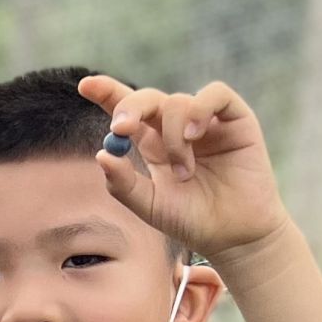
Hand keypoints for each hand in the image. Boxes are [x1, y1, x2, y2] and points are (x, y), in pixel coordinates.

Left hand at [79, 74, 290, 261]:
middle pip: (147, 99)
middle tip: (121, 128)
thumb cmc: (192, 221)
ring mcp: (205, 120)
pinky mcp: (236, 118)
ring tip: (184, 171)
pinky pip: (215, 93)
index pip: (126, 110)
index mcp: (152, 143)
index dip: (107, 92)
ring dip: (173, 137)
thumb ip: (124, 184)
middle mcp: (176, 127)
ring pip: (177, 102)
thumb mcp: (151, 206)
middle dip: (130, 108)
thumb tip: (101, 155)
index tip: (85, 86)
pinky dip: (199, 109)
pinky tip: (194, 134)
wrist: (234, 236)